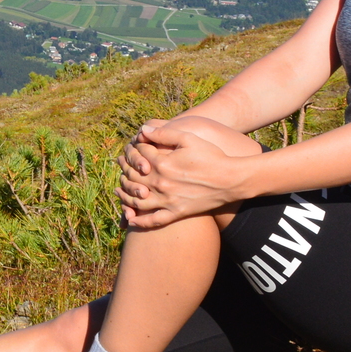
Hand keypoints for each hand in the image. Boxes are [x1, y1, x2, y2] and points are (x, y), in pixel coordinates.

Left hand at [116, 121, 251, 229]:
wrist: (231, 180)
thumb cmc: (211, 156)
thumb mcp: (189, 138)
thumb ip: (164, 133)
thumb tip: (142, 130)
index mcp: (162, 163)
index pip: (138, 155)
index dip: (132, 149)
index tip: (131, 147)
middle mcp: (161, 183)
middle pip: (132, 177)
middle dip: (124, 170)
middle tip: (120, 166)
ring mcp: (167, 200)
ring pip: (137, 200)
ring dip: (124, 195)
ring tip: (118, 190)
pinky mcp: (176, 212)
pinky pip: (153, 220)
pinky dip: (140, 221)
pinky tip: (131, 219)